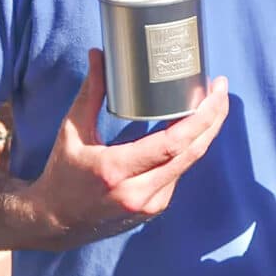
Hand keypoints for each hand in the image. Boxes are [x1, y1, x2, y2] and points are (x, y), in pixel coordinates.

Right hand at [23, 48, 228, 248]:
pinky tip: (196, 126)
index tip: (215, 90)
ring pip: (190, 163)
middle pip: (192, 152)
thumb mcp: (71, 130)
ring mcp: (150, 204)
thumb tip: (99, 53)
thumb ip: (90, 91)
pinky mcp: (155, 208)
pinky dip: (191, 148)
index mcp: (117, 171)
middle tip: (221, 88)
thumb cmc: (61, 172)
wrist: (54, 222)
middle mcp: (139, 193)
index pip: (174, 144)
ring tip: (212, 101)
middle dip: (213, 118)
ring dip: (205, 132)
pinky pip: (180, 172)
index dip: (201, 117)